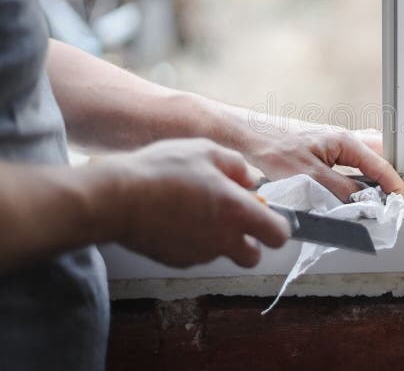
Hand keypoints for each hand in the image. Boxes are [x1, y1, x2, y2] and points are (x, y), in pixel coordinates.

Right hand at [98, 139, 289, 267]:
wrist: (116, 198)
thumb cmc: (163, 171)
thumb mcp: (206, 151)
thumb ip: (237, 166)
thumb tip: (251, 179)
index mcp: (238, 213)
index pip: (278, 235)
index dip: (277, 225)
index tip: (266, 213)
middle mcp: (223, 240)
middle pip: (252, 256)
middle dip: (249, 241)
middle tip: (232, 216)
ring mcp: (199, 254)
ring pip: (220, 253)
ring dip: (217, 236)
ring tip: (193, 206)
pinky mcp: (176, 260)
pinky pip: (195, 252)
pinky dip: (192, 239)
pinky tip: (175, 216)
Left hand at [237, 113, 403, 202]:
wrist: (248, 136)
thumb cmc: (274, 147)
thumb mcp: (311, 176)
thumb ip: (341, 190)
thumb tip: (364, 203)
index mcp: (347, 141)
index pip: (382, 165)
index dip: (395, 187)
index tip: (402, 204)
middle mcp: (344, 140)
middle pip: (380, 158)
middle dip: (389, 179)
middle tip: (392, 201)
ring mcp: (334, 144)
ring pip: (365, 161)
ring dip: (372, 179)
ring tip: (375, 200)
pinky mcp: (323, 151)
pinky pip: (350, 165)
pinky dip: (356, 179)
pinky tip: (351, 193)